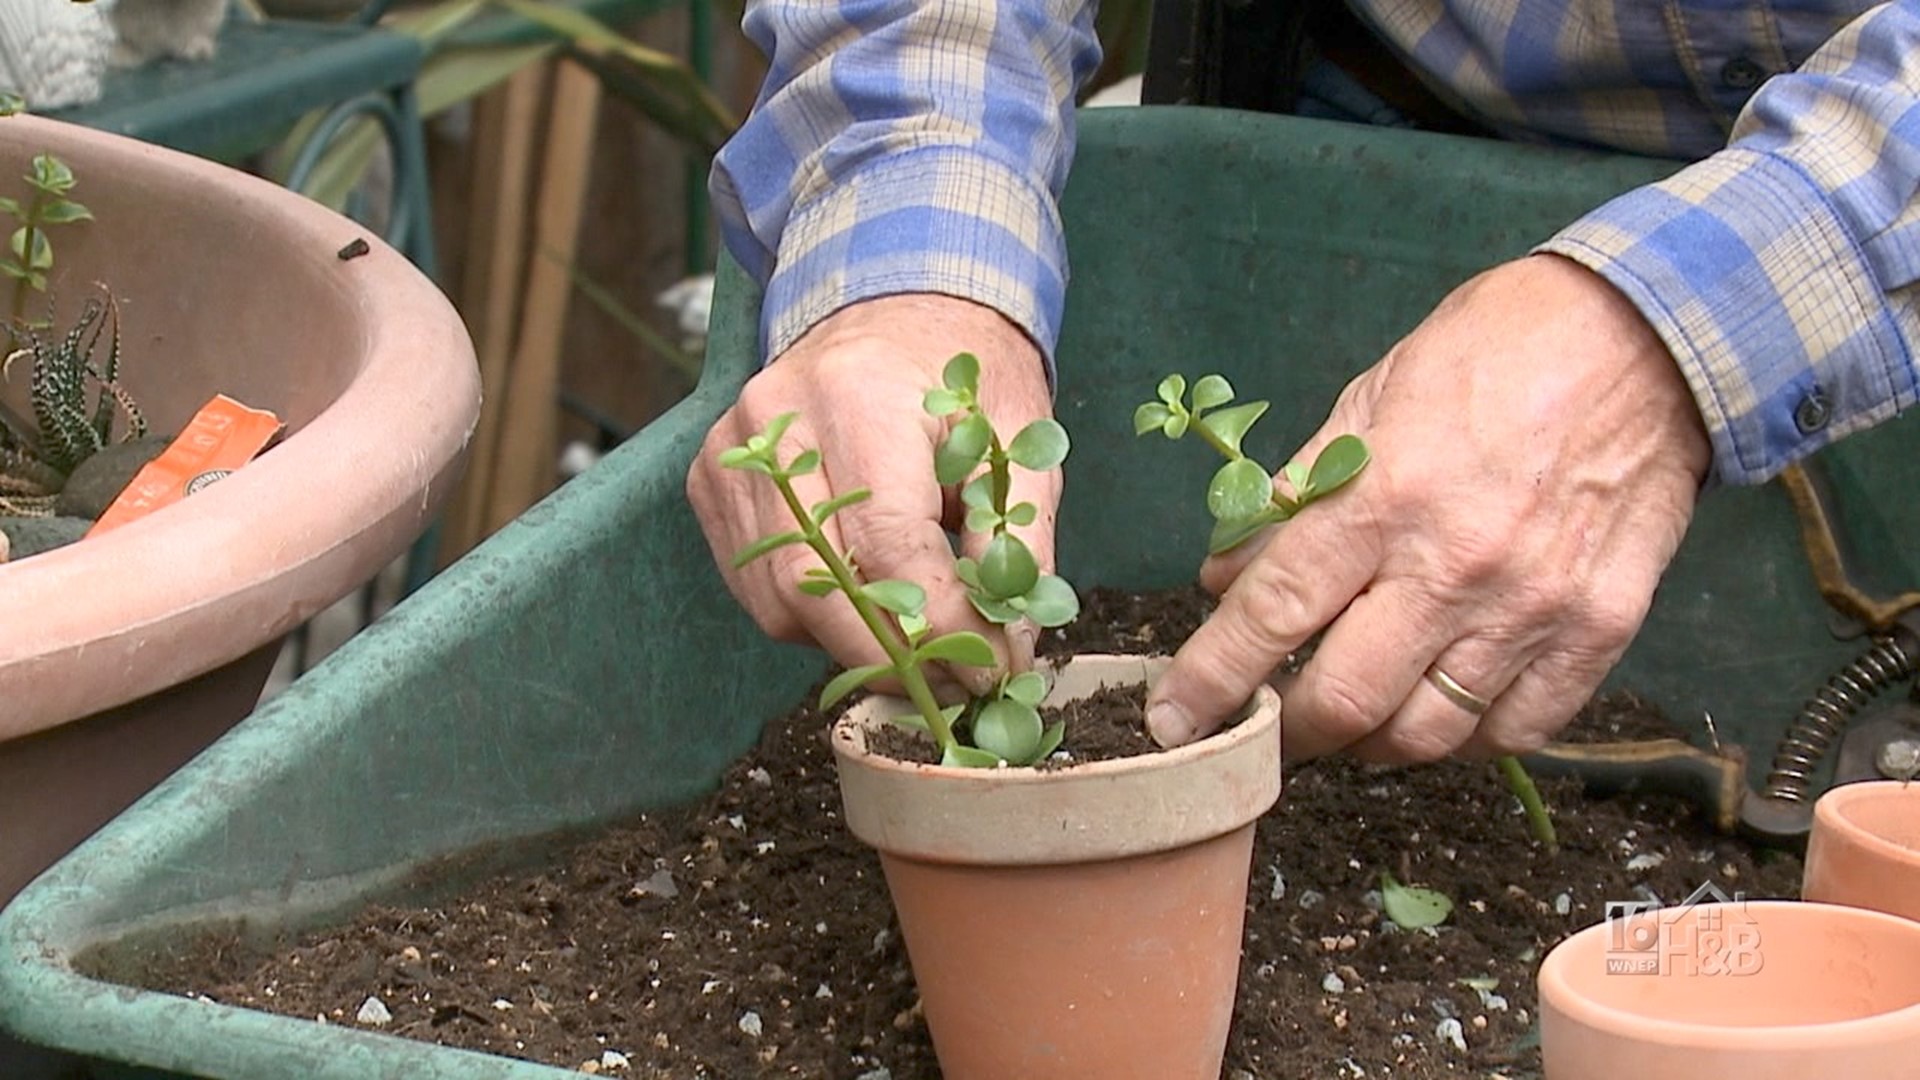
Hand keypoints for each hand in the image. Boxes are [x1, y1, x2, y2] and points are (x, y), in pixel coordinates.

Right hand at [687, 293, 1058, 692]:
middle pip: (819, 586)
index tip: (989, 670)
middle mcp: (777, 421)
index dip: (941, 626)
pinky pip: (756, 587)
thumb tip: (1006, 642)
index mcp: (859, 398)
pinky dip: (814, 619)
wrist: (888, 305)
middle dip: (892, 657)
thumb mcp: (1014, 439)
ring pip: (779, 600)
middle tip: (953, 683)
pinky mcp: (711, 480)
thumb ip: (1014, 539)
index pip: (889, 547)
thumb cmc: (959, 372)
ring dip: (853, 645)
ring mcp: (731, 453)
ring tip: (919, 642)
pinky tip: (866, 602)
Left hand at [1146, 254, 1712, 760]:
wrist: (1647, 337)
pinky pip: (1514, 731)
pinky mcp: (1597, 630)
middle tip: (1274, 721)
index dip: (1210, 679)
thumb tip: (1224, 579)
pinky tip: (1438, 708)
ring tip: (1353, 718)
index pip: (1271, 613)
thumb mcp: (1370, 398)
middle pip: (1343, 699)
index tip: (1172, 721)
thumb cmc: (1492, 355)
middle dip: (1289, 728)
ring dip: (1370, 742)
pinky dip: (1463, 740)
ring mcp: (1531, 606)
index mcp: (1383, 497)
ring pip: (1425, 735)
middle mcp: (1454, 565)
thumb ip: (1295, 497)